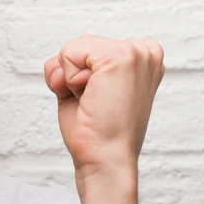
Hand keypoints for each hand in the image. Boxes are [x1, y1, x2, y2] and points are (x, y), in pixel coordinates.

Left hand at [44, 35, 164, 183]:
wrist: (106, 158)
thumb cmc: (96, 130)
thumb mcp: (86, 88)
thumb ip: (76, 65)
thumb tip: (58, 66)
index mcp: (142, 57)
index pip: (88, 47)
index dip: (80, 76)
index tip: (100, 100)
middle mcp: (144, 51)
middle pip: (78, 45)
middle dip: (72, 76)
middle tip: (95, 103)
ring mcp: (134, 51)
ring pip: (71, 48)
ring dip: (70, 79)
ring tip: (93, 101)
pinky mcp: (119, 56)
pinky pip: (68, 53)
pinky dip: (68, 79)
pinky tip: (89, 98)